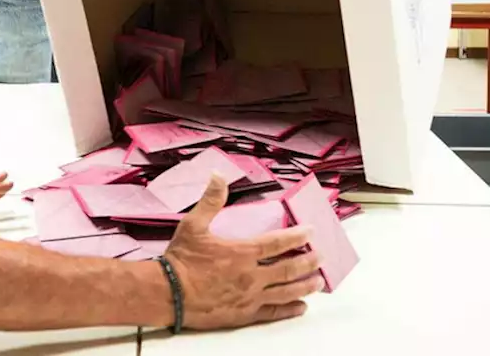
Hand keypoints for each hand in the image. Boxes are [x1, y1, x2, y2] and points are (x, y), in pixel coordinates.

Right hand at [164, 175, 321, 329]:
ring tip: (319, 282)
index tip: (311, 232)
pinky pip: (273, 312)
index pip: (278, 243)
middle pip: (289, 268)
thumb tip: (217, 175)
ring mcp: (249, 297)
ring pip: (286, 292)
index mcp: (242, 252)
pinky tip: (301, 307)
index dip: (298, 236)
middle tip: (321, 257)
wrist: (168, 293)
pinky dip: (290, 309)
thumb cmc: (181, 260)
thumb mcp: (193, 224)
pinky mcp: (244, 314)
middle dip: (309, 262)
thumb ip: (210, 200)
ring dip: (305, 286)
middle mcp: (251, 276)